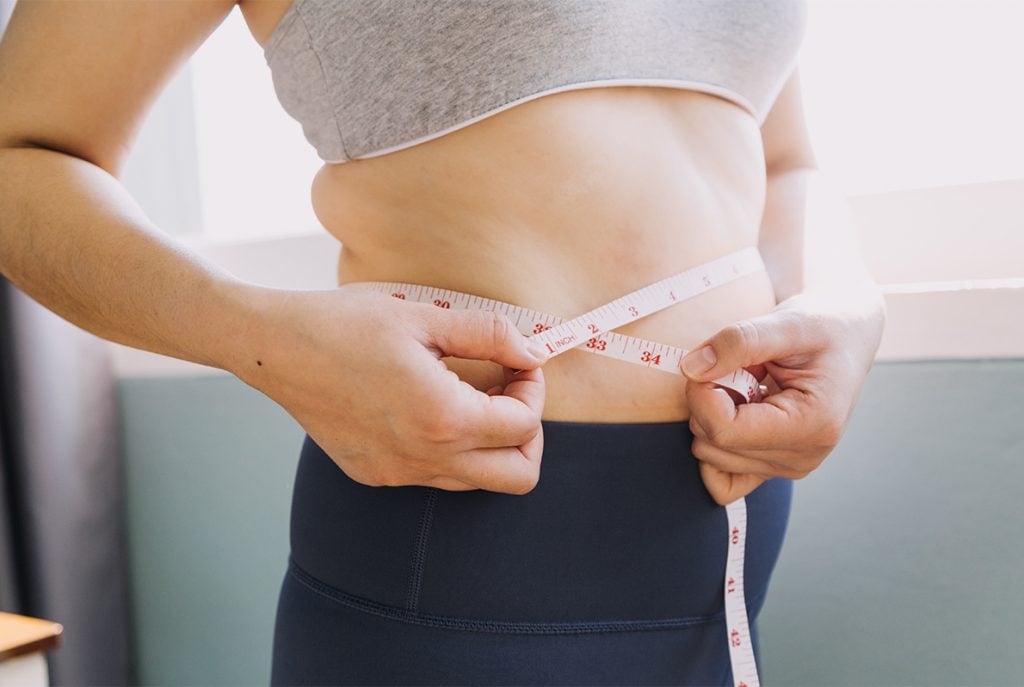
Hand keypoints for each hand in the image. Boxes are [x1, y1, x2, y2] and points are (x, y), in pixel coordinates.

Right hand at [230, 282, 550, 493]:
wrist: (276, 348)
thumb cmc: (346, 324)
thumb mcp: (427, 316)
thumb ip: (491, 334)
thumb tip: (533, 352)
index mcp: (442, 418)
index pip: (524, 425)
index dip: (533, 389)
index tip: (518, 361)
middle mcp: (423, 458)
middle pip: (517, 476)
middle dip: (527, 434)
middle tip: (508, 392)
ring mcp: (398, 473)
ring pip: (477, 481)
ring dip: (491, 443)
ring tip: (468, 393)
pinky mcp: (376, 474)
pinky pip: (435, 476)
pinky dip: (451, 448)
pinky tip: (429, 405)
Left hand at [678, 290, 885, 504]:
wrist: (846, 340)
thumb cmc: (825, 328)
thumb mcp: (787, 322)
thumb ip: (739, 341)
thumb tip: (691, 368)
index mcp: (812, 425)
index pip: (724, 430)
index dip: (700, 394)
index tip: (708, 361)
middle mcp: (802, 457)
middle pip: (712, 444)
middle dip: (707, 401)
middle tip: (737, 368)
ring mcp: (787, 468)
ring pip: (709, 455)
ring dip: (713, 415)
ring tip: (746, 385)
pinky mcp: (773, 468)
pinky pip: (722, 481)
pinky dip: (714, 445)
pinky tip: (733, 412)